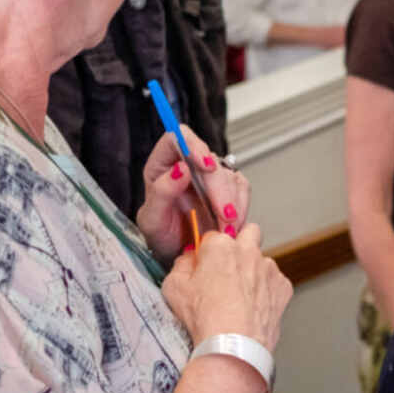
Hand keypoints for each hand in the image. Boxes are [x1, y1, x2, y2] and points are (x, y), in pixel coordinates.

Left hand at [135, 128, 249, 259]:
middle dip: (219, 189)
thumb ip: (162, 193)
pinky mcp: (228, 189)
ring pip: (229, 175)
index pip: (178, 138)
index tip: (206, 166)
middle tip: (223, 215)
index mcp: (163, 164)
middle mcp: (188, 165)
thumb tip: (181, 169)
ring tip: (225, 229)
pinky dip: (241, 208)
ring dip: (232, 203)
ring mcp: (210, 177)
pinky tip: (232, 225)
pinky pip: (242, 190)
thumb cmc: (160, 236)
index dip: (193, 146)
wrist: (176, 254)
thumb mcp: (151, 220)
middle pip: (210, 160)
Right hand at [161, 222, 291, 352]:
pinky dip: (267, 291)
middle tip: (229, 268)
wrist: (233, 345)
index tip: (205, 266)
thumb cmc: (204, 318)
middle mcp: (248, 251)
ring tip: (240, 298)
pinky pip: (275, 282)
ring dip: (254, 271)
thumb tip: (188, 260)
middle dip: (241, 244)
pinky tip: (253, 308)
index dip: (207, 253)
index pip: (213, 236)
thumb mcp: (174, 287)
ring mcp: (269, 269)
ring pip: (263, 260)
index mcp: (220, 246)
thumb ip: (181, 265)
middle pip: (248, 234)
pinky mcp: (283, 288)